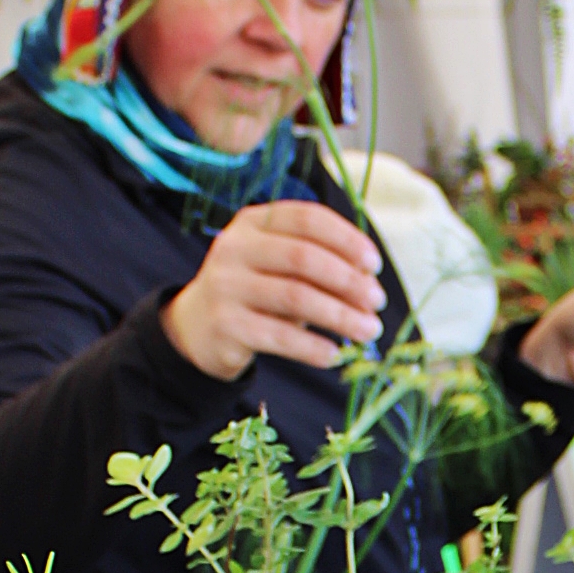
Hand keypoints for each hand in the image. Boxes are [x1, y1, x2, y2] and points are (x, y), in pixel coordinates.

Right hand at [162, 202, 384, 380]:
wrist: (196, 327)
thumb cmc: (255, 291)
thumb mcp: (278, 266)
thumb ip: (318, 264)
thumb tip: (368, 285)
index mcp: (253, 222)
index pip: (308, 218)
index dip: (347, 239)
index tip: (374, 265)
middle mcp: (235, 247)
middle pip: (304, 257)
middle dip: (349, 281)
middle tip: (377, 303)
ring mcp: (226, 285)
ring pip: (296, 297)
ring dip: (340, 316)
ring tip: (369, 331)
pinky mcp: (225, 324)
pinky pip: (279, 336)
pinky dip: (313, 347)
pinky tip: (335, 354)